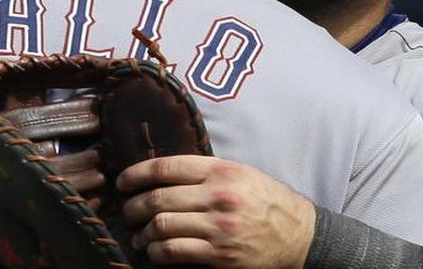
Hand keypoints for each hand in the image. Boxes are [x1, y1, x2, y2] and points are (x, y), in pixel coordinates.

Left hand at [116, 155, 314, 268]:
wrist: (300, 235)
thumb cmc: (267, 201)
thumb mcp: (241, 173)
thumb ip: (206, 172)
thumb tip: (163, 174)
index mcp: (221, 171)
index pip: (166, 167)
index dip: (137, 174)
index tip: (123, 182)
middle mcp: (218, 196)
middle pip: (158, 198)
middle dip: (134, 207)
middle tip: (128, 212)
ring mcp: (218, 227)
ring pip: (162, 226)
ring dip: (143, 233)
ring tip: (139, 236)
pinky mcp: (219, 254)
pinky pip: (174, 251)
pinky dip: (157, 252)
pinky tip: (154, 251)